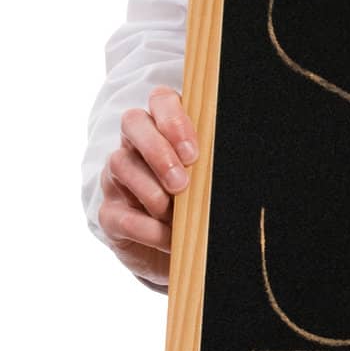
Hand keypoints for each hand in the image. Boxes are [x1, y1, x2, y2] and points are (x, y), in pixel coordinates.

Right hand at [97, 86, 198, 289]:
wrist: (181, 251)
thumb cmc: (203, 202)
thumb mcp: (214, 178)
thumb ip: (217, 161)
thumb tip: (241, 155)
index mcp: (165, 126)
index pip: (161, 99)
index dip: (173, 120)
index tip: (193, 153)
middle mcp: (135, 144)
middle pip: (133, 122)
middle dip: (158, 150)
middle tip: (181, 182)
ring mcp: (116, 177)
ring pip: (121, 164)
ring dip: (151, 191)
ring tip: (175, 214)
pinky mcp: (109, 213)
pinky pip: (120, 214)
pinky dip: (148, 228)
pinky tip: (168, 239)